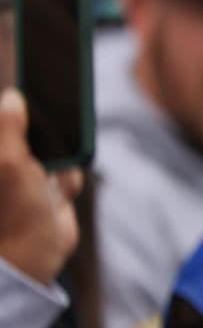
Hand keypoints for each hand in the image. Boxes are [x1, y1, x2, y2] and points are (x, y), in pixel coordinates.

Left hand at [0, 88, 81, 285]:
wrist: (31, 257)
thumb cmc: (12, 212)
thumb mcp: (9, 162)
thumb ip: (9, 126)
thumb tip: (13, 96)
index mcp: (0, 150)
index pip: (10, 117)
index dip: (21, 97)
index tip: (37, 69)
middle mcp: (10, 157)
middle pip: (33, 126)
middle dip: (49, 129)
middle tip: (58, 121)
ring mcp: (29, 172)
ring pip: (57, 147)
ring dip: (63, 162)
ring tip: (53, 183)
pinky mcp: (48, 187)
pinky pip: (69, 170)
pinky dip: (70, 179)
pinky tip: (60, 196)